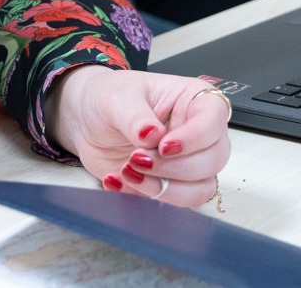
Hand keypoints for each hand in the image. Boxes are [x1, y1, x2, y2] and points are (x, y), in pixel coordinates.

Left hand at [45, 66, 232, 207]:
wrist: (87, 121)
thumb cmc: (108, 97)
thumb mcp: (117, 98)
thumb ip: (136, 117)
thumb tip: (152, 134)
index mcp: (192, 100)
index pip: (213, 120)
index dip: (194, 138)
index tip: (164, 146)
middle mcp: (197, 133)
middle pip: (213, 160)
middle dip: (174, 168)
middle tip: (136, 159)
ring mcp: (187, 161)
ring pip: (200, 189)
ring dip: (163, 188)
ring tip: (127, 171)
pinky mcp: (171, 184)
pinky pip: (173, 203)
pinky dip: (145, 198)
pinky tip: (118, 179)